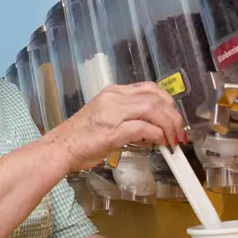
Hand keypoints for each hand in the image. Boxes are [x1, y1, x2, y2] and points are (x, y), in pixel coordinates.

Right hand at [41, 82, 184, 171]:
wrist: (59, 148)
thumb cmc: (80, 138)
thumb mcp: (106, 118)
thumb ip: (127, 117)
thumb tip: (151, 127)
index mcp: (112, 93)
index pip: (149, 88)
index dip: (167, 102)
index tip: (174, 116)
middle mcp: (113, 99)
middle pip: (155, 97)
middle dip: (173, 114)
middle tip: (178, 130)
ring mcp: (112, 114)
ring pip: (152, 108)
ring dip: (168, 124)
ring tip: (173, 138)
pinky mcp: (112, 132)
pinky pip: (143, 127)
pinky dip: (157, 134)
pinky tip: (161, 142)